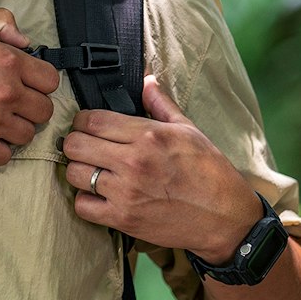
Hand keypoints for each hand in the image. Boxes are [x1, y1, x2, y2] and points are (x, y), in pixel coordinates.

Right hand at [0, 8, 59, 164]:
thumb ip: (2, 22)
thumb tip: (26, 41)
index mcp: (9, 62)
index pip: (51, 81)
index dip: (39, 82)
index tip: (26, 84)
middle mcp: (7, 93)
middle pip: (44, 111)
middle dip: (31, 107)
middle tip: (11, 103)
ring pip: (27, 135)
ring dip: (15, 129)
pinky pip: (5, 156)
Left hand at [63, 75, 261, 260]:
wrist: (226, 218)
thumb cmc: (210, 172)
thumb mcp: (189, 130)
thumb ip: (161, 104)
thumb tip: (147, 81)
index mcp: (148, 136)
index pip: (92, 120)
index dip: (82, 120)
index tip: (87, 125)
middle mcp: (133, 162)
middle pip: (74, 144)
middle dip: (75, 142)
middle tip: (86, 147)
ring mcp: (126, 192)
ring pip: (74, 174)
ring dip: (78, 170)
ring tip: (92, 170)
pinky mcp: (124, 218)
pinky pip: (82, 206)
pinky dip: (85, 200)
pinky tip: (98, 194)